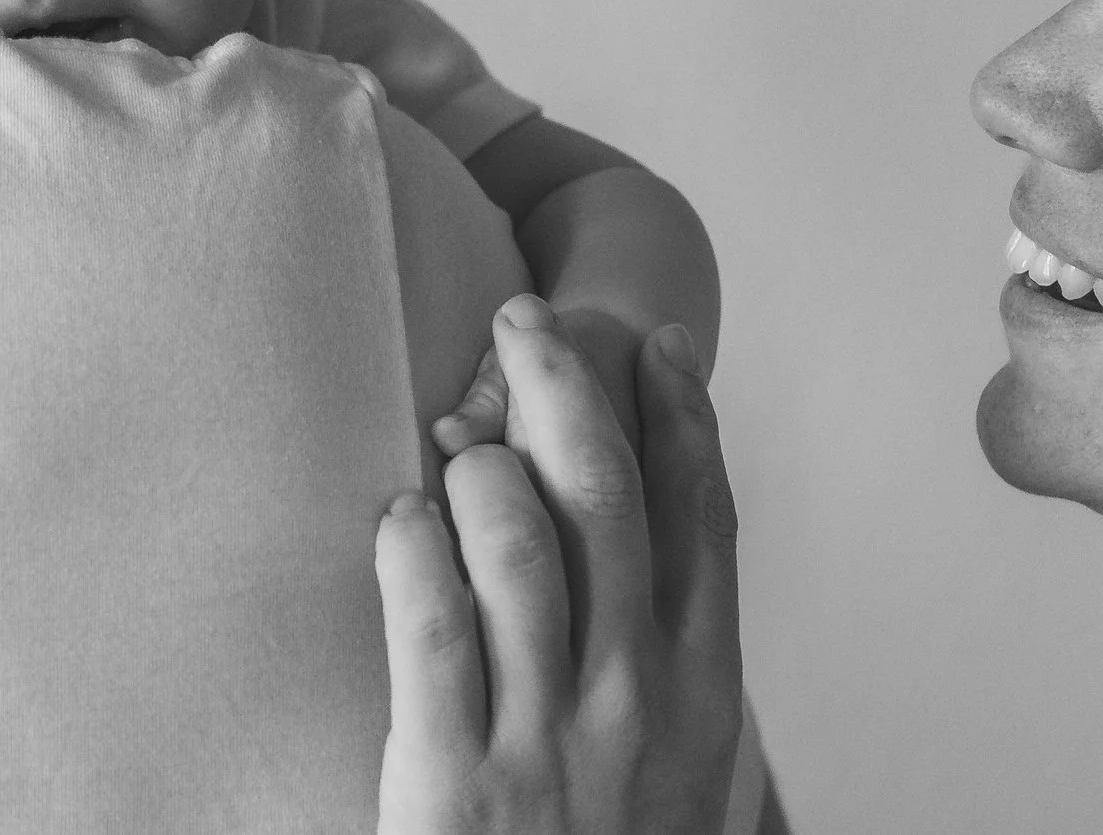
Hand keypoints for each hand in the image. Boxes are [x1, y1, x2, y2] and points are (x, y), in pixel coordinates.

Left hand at [377, 294, 741, 833]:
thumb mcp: (685, 789)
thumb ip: (680, 687)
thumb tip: (667, 586)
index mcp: (702, 701)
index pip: (704, 524)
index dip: (680, 420)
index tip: (655, 348)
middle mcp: (635, 701)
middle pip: (607, 497)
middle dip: (567, 385)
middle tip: (526, 315)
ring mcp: (546, 735)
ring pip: (518, 538)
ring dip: (480, 463)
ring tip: (453, 439)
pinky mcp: (453, 774)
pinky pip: (429, 621)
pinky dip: (410, 546)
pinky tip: (397, 515)